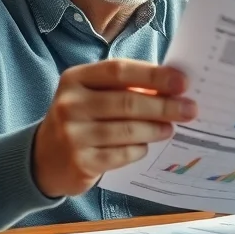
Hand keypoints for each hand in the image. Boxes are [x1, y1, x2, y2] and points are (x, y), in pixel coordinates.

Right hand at [32, 59, 197, 197]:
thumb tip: (173, 88)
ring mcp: (72, 134)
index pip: (119, 70)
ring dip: (156, 129)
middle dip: (164, 106)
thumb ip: (124, 88)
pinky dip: (139, 149)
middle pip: (126, 102)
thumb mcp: (93, 95)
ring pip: (126, 130)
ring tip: (171, 128)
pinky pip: (121, 154)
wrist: (45, 158)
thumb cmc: (82, 118)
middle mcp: (69, 104)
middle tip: (190, 109)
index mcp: (75, 78)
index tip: (182, 82)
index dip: (153, 75)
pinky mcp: (80, 162)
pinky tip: (146, 146)